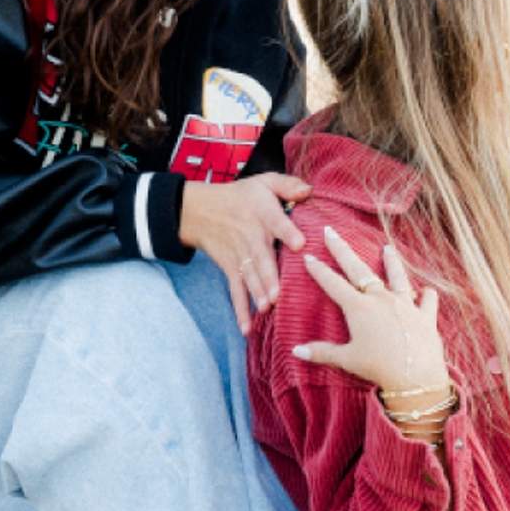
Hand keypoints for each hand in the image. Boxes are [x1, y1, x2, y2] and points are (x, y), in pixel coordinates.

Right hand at [179, 172, 311, 333]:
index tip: (299, 244)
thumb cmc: (241, 196)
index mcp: (264, 214)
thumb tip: (309, 190)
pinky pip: (236, 291)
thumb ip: (287, 184)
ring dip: (257, 294)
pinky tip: (247, 328)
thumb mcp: (264, 182)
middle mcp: (251, 237)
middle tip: (277, 294)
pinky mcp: (230, 269)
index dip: (287, 232)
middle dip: (269, 277)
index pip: (277, 223)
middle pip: (261, 258)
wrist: (200, 209)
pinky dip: (240, 310)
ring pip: (249, 277)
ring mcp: (240, 256)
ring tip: (266, 308)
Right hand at [293, 232, 449, 395]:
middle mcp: (382, 299)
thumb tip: (295, 351)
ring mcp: (405, 304)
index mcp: (359, 308)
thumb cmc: (378, 368)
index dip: (319, 270)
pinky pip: (427, 300)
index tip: (308, 256)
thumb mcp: (347, 360)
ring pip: (397, 276)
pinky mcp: (425, 315)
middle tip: (331, 232)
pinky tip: (427, 291)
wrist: (416, 376)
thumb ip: (322, 352)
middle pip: (359, 269)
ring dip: (391, 262)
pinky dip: (426, 295)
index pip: (333, 284)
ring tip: (387, 247)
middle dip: (342, 250)